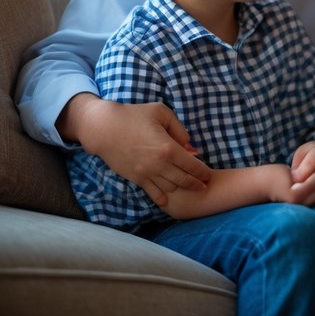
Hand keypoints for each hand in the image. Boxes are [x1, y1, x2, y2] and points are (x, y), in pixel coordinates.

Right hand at [69, 95, 210, 206]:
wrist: (103, 128)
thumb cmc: (134, 115)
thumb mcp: (162, 113)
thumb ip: (179, 130)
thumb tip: (190, 147)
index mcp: (168, 148)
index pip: (192, 165)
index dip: (203, 171)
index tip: (209, 174)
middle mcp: (159, 164)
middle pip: (184, 179)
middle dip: (197, 183)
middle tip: (205, 185)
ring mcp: (146, 173)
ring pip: (170, 187)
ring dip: (182, 189)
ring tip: (191, 189)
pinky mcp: (135, 178)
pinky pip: (151, 192)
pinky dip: (161, 198)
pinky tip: (168, 202)